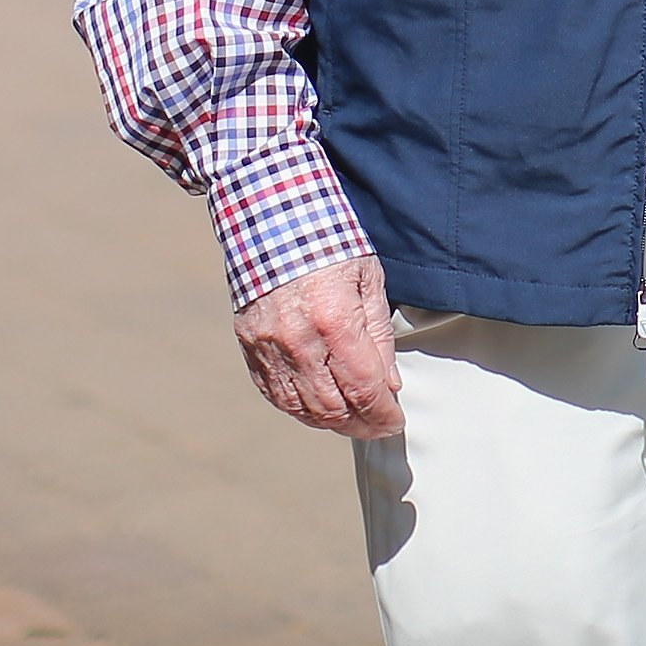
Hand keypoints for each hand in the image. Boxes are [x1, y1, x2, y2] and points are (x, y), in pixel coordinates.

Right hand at [231, 254, 403, 438]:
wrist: (271, 220)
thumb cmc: (328, 242)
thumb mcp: (369, 279)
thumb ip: (379, 335)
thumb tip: (389, 383)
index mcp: (334, 320)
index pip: (363, 388)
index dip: (382, 413)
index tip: (396, 421)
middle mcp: (298, 341)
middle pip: (332, 407)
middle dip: (362, 424)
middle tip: (380, 425)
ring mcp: (268, 348)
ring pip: (301, 408)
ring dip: (331, 422)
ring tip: (354, 422)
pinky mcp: (250, 348)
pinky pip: (275, 394)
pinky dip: (300, 409)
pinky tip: (319, 409)